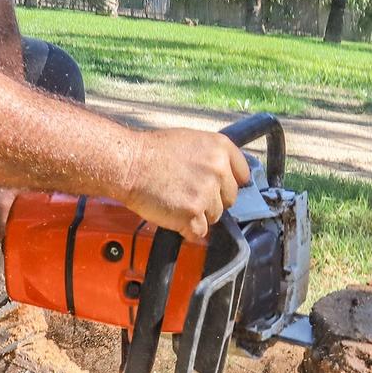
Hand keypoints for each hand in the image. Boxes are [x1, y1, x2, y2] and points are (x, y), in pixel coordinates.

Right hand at [117, 129, 251, 238]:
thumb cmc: (152, 152)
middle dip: (212, 201)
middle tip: (189, 194)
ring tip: (177, 202)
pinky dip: (187, 229)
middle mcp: (218, 170)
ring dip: (198, 215)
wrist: (128, 164)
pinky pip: (199, 232)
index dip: (229, 184)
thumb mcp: (190, 140)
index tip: (221, 189)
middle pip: (229, 199)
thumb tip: (225, 175)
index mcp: (220, 148)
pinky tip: (173, 216)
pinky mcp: (193, 213)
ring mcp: (206, 193)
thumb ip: (211, 157)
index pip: (242, 175)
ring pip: (214, 217)